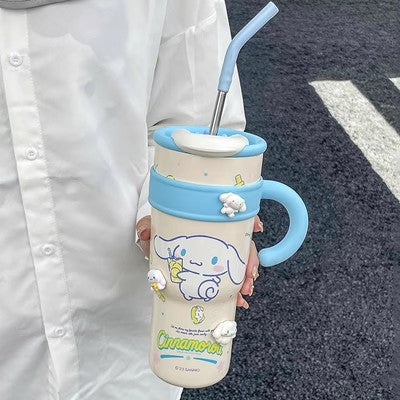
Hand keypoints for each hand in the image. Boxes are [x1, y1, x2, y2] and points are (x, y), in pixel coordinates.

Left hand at [136, 214, 263, 309]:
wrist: (156, 246)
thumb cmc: (158, 233)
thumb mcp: (152, 228)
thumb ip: (147, 227)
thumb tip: (145, 232)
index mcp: (206, 223)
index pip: (231, 218)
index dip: (247, 220)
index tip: (258, 228)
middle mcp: (216, 236)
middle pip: (242, 244)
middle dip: (249, 260)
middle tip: (248, 278)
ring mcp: (217, 254)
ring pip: (241, 262)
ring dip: (246, 278)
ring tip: (244, 294)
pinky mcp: (215, 269)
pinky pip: (231, 278)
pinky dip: (237, 290)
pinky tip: (239, 301)